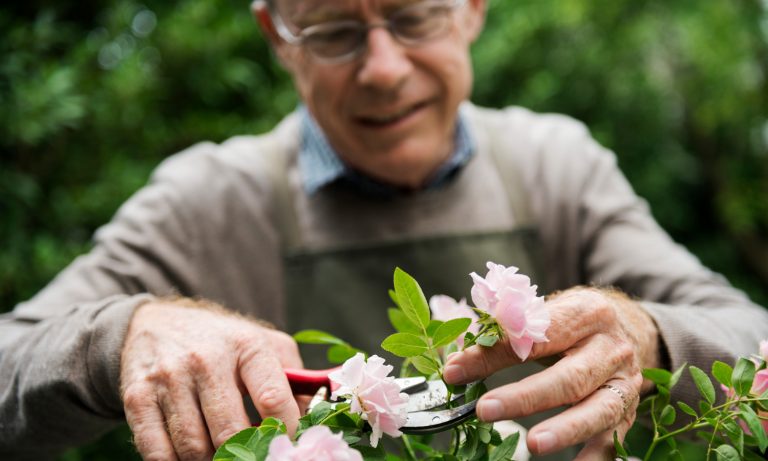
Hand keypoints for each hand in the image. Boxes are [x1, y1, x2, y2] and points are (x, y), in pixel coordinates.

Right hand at [120, 299, 302, 460]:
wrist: (156, 323)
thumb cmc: (222, 342)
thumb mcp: (265, 345)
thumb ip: (295, 379)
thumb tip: (312, 420)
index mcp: (246, 346)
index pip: (273, 399)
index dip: (285, 432)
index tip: (287, 444)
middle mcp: (206, 360)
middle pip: (231, 432)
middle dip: (246, 455)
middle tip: (252, 456)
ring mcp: (169, 379)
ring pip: (194, 447)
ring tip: (222, 455)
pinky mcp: (138, 397)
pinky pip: (158, 452)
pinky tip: (190, 455)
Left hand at [444, 286, 661, 459]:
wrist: (631, 326)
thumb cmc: (574, 321)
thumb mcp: (546, 314)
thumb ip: (504, 334)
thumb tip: (457, 363)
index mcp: (584, 314)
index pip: (535, 336)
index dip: (492, 354)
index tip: (455, 371)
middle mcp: (610, 348)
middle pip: (568, 377)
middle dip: (525, 397)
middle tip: (485, 410)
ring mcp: (623, 382)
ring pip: (598, 409)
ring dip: (565, 430)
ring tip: (534, 445)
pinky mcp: (628, 410)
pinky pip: (613, 438)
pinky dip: (594, 457)